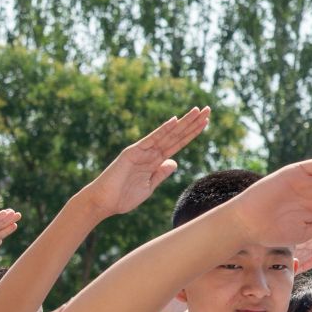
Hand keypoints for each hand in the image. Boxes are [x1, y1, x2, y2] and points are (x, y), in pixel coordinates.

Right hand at [80, 108, 208, 216]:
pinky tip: (175, 121)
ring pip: (167, 135)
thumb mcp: (148, 187)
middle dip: (192, 123)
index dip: (191, 133)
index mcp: (154, 161)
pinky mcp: (132, 152)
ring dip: (183, 123)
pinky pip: (151, 140)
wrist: (103, 202)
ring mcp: (141, 151)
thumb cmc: (122, 197)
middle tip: (208, 109)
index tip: (205, 122)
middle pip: (176, 136)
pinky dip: (162, 130)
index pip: (177, 144)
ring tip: (198, 111)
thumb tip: (174, 161)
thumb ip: (161, 174)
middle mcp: (149, 153)